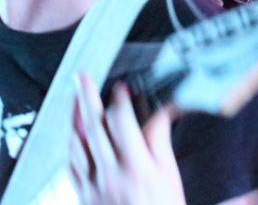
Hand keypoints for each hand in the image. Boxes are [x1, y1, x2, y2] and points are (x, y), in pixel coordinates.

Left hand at [70, 73, 185, 204]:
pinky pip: (71, 164)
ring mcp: (93, 184)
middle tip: (83, 79)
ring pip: (76, 144)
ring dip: (73, 118)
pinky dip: (71, 144)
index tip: (122, 87)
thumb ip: (161, 141)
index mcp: (136, 166)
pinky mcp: (84, 194)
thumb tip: (163, 114)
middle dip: (87, 98)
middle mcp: (110, 173)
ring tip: (74, 100)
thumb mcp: (171, 175)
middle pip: (93, 127)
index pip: (123, 123)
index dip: (121, 100)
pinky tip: (73, 135)